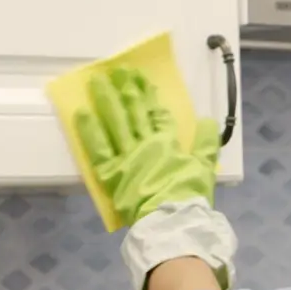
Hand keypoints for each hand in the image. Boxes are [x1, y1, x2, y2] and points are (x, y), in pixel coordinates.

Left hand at [75, 68, 219, 227]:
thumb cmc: (189, 195)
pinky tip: (82, 111)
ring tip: (97, 80)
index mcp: (167, 144)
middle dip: (128, 90)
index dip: (151, 97)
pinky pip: (97, 147)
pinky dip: (89, 130)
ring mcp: (126, 156)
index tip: (143, 80)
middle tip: (119, 70)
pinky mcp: (110, 172)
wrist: (171, 219)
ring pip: (115, 123)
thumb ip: (206, 144)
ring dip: (106, 100)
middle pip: (134, 113)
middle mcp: (144, 144)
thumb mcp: (204, 168)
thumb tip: (208, 121)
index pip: (158, 116)